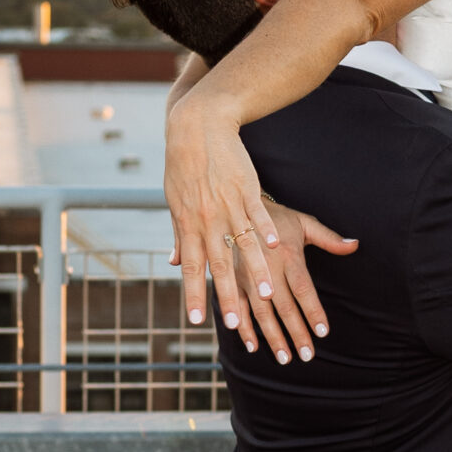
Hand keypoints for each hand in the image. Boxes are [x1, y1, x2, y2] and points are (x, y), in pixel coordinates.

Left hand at [165, 91, 353, 352]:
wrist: (196, 129)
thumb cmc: (182, 167)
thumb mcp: (175, 202)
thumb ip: (180, 235)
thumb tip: (175, 262)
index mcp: (189, 225)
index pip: (191, 268)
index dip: (193, 294)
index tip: (196, 320)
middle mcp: (207, 219)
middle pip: (218, 264)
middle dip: (226, 295)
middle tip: (234, 322)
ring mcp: (227, 204)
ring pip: (242, 243)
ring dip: (254, 271)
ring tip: (266, 295)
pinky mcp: (246, 188)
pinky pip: (258, 213)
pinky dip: (265, 230)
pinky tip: (276, 247)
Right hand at [242, 200, 359, 360]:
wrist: (236, 206)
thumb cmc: (276, 218)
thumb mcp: (304, 222)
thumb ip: (329, 238)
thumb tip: (355, 245)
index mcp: (288, 255)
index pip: (303, 289)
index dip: (313, 311)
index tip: (322, 332)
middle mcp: (267, 269)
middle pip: (284, 307)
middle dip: (296, 333)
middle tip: (307, 355)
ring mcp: (247, 277)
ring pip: (262, 313)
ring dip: (273, 338)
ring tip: (285, 358)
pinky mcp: (232, 281)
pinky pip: (238, 308)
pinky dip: (243, 328)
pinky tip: (253, 347)